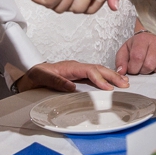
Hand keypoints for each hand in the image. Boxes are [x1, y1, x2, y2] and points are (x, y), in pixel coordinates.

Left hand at [15, 60, 129, 92]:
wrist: (31, 73)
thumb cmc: (37, 75)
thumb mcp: (43, 78)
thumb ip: (56, 81)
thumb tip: (71, 86)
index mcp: (70, 67)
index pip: (89, 71)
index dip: (100, 79)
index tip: (108, 88)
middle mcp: (77, 67)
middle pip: (98, 68)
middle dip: (112, 76)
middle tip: (124, 84)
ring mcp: (79, 71)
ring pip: (99, 71)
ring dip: (112, 76)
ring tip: (124, 82)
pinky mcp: (79, 76)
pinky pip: (95, 75)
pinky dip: (106, 78)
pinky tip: (112, 82)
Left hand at [115, 31, 155, 75]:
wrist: (155, 32)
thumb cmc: (140, 43)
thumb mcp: (127, 48)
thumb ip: (121, 60)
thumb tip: (121, 72)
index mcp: (142, 39)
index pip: (137, 58)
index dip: (133, 68)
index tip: (133, 68)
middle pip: (149, 65)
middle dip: (144, 70)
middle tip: (143, 66)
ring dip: (155, 70)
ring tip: (153, 64)